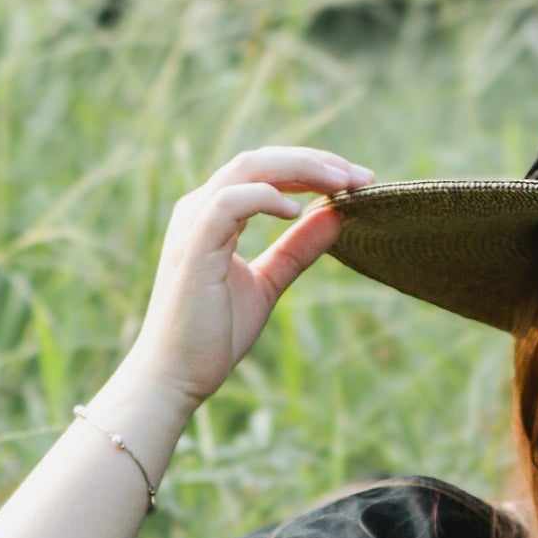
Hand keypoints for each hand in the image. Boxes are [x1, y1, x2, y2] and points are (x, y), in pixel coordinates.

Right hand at [128, 146, 372, 411]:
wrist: (176, 376)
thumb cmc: (214, 334)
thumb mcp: (268, 283)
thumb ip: (297, 250)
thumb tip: (336, 217)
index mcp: (215, 214)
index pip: (267, 171)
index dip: (314, 168)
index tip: (358, 182)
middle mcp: (201, 209)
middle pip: (262, 160)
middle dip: (315, 161)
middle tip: (361, 176)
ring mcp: (193, 224)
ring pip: (249, 169)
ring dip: (300, 169)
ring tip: (341, 185)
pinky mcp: (192, 246)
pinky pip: (230, 201)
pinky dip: (266, 198)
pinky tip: (297, 211)